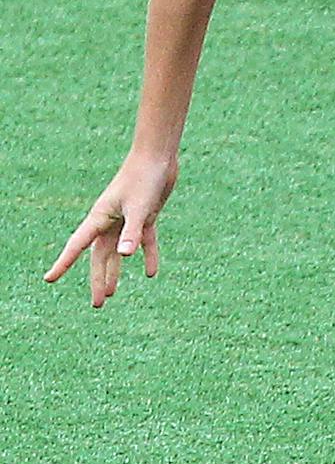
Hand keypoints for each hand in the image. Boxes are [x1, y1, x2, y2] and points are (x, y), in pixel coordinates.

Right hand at [46, 153, 178, 307]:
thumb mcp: (140, 209)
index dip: (63, 264)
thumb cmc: (144, 179)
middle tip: (97, 304)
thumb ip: (133, 232)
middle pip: (99, 257)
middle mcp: (109, 221)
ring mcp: (126, 219)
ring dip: (115, 272)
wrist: (157, 158)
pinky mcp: (145, 216)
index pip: (77, 247)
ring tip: (112, 294)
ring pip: (117, 253)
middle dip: (98, 280)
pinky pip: (144, 241)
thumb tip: (123, 255)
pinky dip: (147, 256)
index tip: (48, 280)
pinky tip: (150, 273)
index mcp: (99, 218)